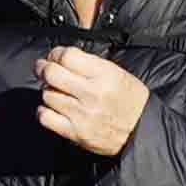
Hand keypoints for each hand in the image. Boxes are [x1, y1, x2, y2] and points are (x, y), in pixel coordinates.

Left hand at [33, 46, 149, 154]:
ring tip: (56, 91)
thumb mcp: (117, 73)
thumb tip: (62, 58)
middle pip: (51, 74)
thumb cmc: (130, 100)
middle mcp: (92, 93)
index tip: (54, 56)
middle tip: (43, 68)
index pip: (67, 56)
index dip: (56, 53)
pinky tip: (52, 108)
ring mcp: (82, 114)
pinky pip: (45, 117)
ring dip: (48, 90)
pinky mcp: (75, 132)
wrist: (142, 131)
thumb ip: (90, 64)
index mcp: (104, 75)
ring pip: (47, 94)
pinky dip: (44, 111)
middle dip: (43, 68)